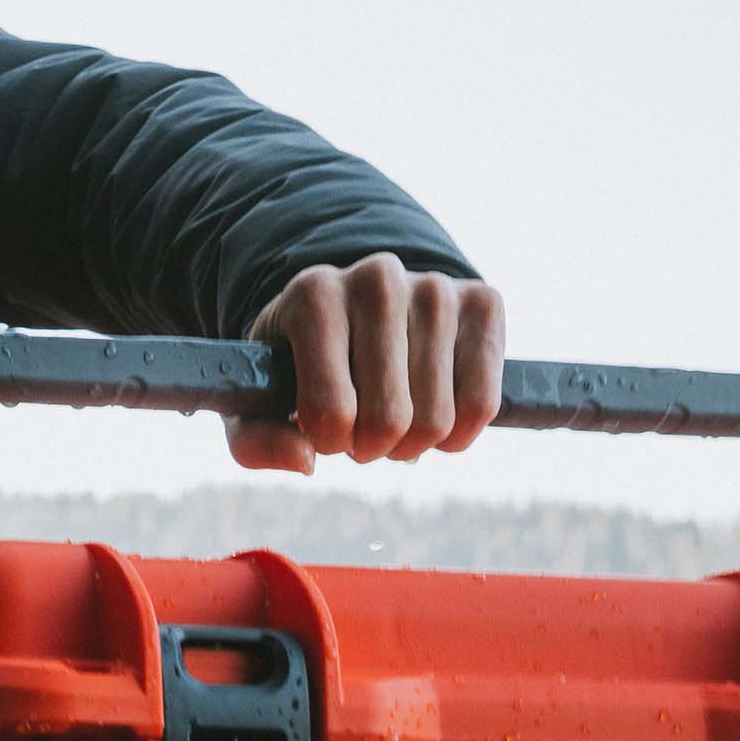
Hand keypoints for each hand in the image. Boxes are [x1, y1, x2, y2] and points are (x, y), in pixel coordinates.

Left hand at [230, 257, 504, 472]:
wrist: (357, 311)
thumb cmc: (300, 368)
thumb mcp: (257, 403)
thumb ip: (256, 441)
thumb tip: (305, 460)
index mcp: (314, 296)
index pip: (330, 412)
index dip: (329, 442)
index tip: (323, 427)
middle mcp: (378, 279)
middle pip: (388, 421)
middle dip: (373, 448)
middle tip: (362, 429)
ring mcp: (436, 286)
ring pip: (436, 420)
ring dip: (413, 443)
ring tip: (395, 414)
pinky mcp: (483, 302)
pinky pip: (482, 404)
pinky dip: (459, 433)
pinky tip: (437, 414)